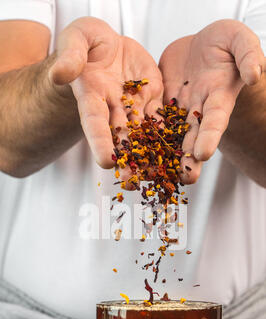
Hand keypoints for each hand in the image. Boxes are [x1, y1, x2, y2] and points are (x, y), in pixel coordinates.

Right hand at [49, 17, 162, 169]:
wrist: (107, 45)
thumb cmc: (85, 42)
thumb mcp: (76, 39)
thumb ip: (70, 55)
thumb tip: (60, 73)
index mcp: (91, 95)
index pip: (94, 121)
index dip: (99, 141)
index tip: (104, 162)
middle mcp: (113, 107)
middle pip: (119, 136)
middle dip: (126, 159)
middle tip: (131, 182)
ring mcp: (133, 105)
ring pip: (142, 133)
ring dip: (149, 155)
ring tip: (158, 177)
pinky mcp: (152, 98)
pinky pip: (161, 117)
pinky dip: (169, 134)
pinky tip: (178, 152)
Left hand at [159, 19, 265, 183]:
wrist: (200, 45)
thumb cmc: (225, 43)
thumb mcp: (239, 40)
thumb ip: (247, 55)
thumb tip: (256, 75)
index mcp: (219, 96)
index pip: (216, 119)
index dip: (210, 136)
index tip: (204, 153)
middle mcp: (199, 110)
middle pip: (194, 138)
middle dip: (189, 160)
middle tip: (185, 180)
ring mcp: (179, 111)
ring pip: (171, 137)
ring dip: (164, 157)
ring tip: (155, 176)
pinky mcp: (161, 105)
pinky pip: (151, 122)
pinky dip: (143, 137)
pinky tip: (132, 153)